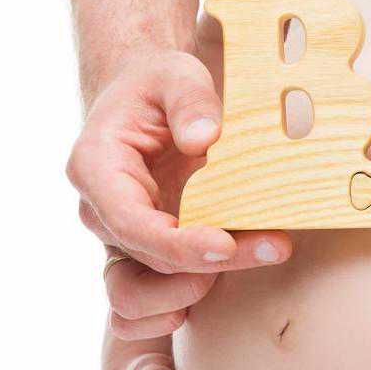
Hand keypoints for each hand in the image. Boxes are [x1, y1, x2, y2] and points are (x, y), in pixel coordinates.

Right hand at [68, 49, 290, 276]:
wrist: (146, 102)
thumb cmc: (157, 87)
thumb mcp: (176, 73)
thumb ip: (190, 101)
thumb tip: (204, 139)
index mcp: (96, 168)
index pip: (130, 221)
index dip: (178, 243)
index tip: (226, 246)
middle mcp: (100, 211)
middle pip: (150, 259)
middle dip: (211, 262)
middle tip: (274, 245)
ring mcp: (121, 237)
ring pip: (147, 290)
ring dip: (199, 288)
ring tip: (261, 254)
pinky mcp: (147, 251)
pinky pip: (156, 293)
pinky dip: (190, 295)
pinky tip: (234, 276)